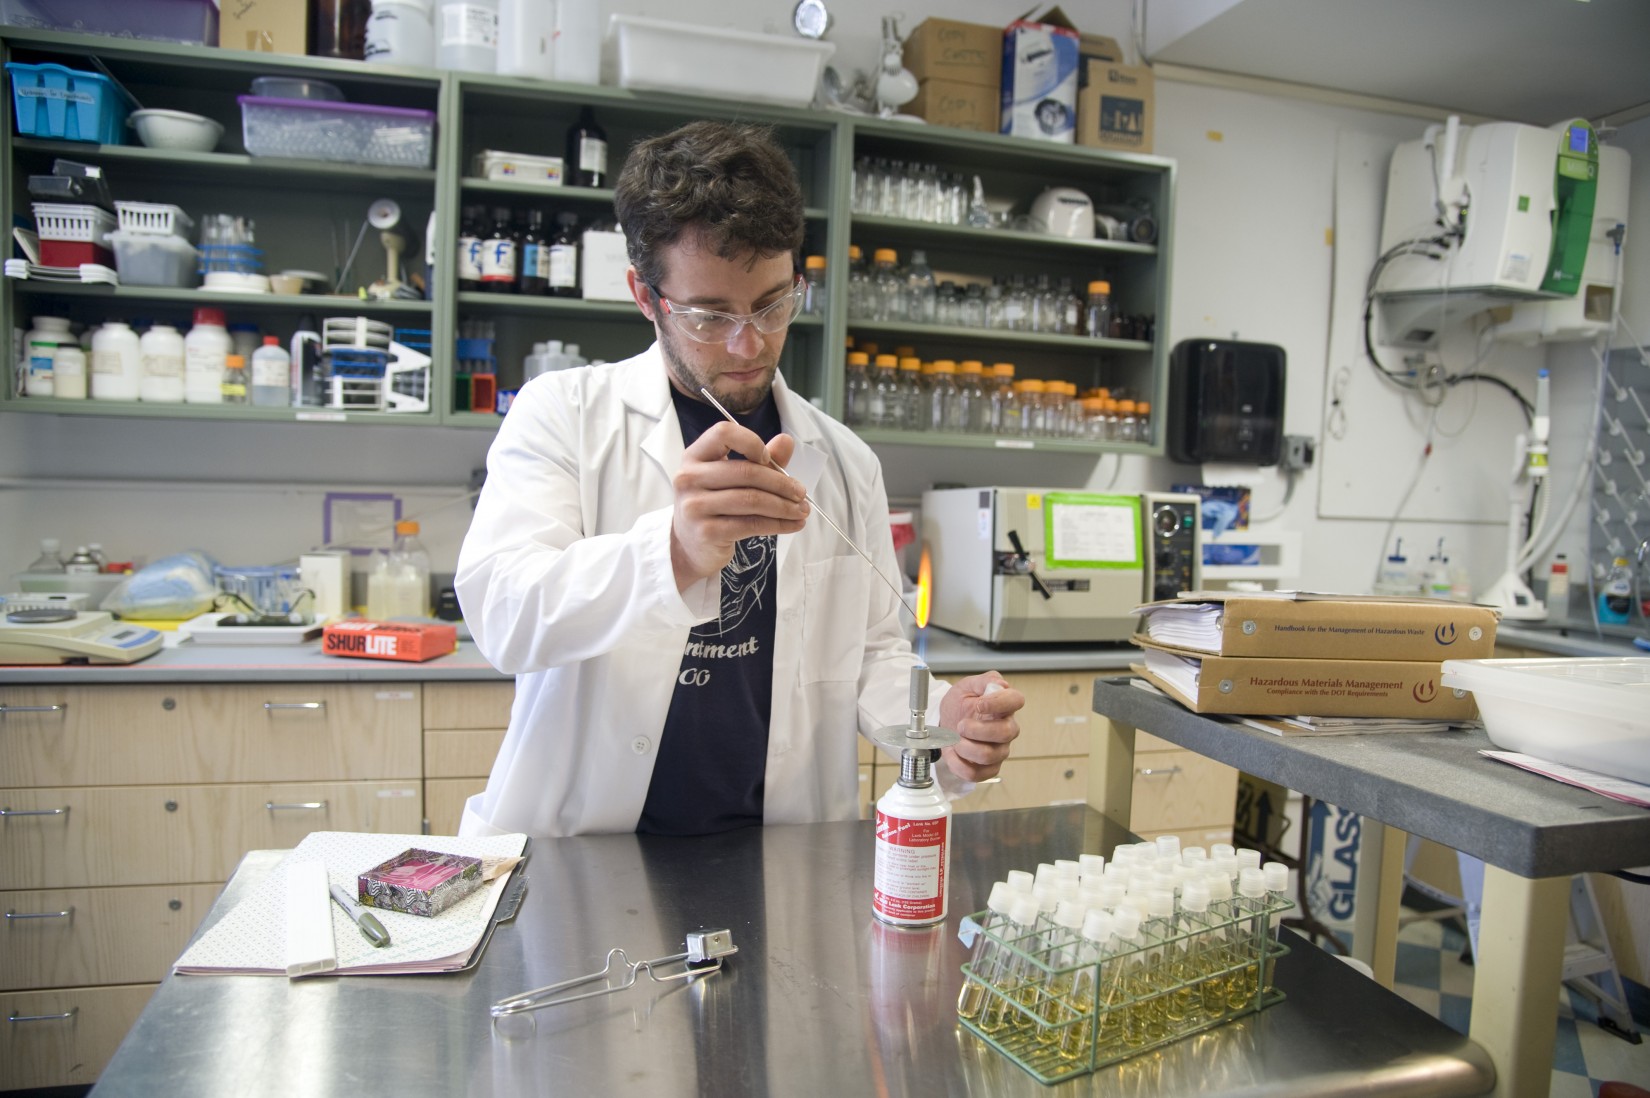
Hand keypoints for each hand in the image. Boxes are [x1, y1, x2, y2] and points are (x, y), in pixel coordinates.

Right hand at [670, 421, 808, 589]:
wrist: (689, 545)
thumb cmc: (714, 505)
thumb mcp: (731, 478)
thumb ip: (760, 459)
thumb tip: (787, 440)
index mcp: (694, 456)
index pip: (723, 433)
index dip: (751, 441)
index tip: (769, 458)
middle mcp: (689, 478)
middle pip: (746, 472)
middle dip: (782, 483)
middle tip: (801, 492)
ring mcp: (695, 506)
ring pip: (752, 500)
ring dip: (784, 506)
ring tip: (801, 510)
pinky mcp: (707, 532)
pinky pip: (751, 524)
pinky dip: (778, 524)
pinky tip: (792, 524)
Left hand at [938, 672, 1022, 782]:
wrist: (945, 723)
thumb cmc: (959, 705)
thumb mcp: (967, 686)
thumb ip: (984, 681)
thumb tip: (999, 684)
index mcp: (1004, 706)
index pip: (1016, 700)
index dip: (999, 702)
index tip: (979, 704)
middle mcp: (1006, 729)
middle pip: (1005, 733)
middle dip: (977, 730)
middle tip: (961, 725)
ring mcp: (999, 750)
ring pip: (989, 755)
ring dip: (965, 747)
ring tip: (955, 739)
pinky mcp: (988, 768)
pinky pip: (976, 774)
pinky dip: (959, 764)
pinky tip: (953, 753)